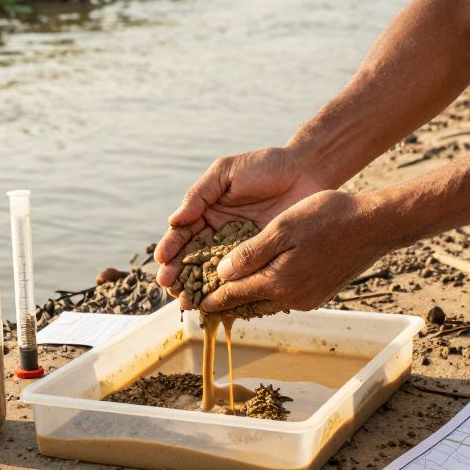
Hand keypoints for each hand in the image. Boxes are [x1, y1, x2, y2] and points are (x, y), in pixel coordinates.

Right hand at [155, 147, 329, 289]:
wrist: (307, 172)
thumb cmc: (265, 166)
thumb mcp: (226, 172)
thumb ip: (199, 194)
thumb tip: (174, 220)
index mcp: (207, 213)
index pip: (183, 235)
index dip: (171, 248)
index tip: (162, 261)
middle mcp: (220, 235)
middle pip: (193, 260)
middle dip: (180, 275)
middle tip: (171, 288)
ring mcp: (240, 250)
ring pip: (214, 274)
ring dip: (198, 289)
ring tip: (188, 302)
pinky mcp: (261, 260)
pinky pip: (243, 279)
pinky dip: (229, 292)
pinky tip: (219, 303)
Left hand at [200, 189, 384, 312]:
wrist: (374, 225)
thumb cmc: (327, 217)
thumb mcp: (282, 229)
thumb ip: (250, 254)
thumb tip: (222, 274)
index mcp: (278, 282)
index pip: (235, 295)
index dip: (212, 298)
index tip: (195, 304)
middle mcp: (292, 298)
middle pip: (250, 304)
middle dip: (227, 303)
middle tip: (205, 304)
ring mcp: (308, 298)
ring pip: (268, 302)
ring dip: (248, 298)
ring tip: (229, 295)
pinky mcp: (320, 293)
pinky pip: (285, 297)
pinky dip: (269, 292)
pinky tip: (262, 283)